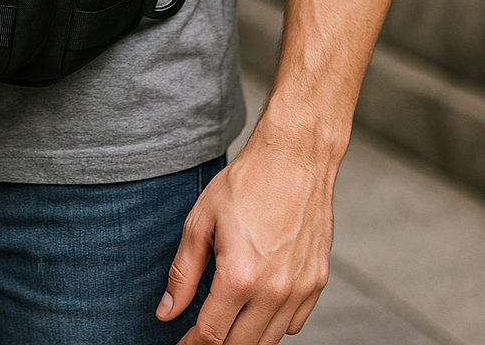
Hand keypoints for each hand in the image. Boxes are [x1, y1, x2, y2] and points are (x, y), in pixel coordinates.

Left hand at [156, 121, 333, 343]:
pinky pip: (293, 324)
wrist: (295, 158)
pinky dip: (273, 324)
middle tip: (198, 333)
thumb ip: (184, 273)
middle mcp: (274, 291)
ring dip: (244, 338)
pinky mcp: (317, 282)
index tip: (181, 344)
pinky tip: (257, 306)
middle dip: (215, 344)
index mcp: (240, 277)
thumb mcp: (201, 221)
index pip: (211, 336)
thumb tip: (168, 312)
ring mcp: (299, 289)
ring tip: (225, 320)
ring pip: (268, 340)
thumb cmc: (246, 183)